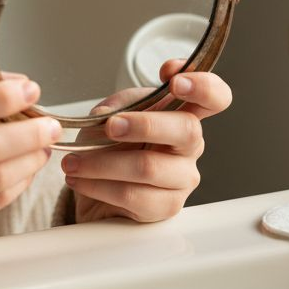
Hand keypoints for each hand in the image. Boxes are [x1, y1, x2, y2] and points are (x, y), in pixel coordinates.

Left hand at [62, 62, 231, 223]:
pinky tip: (80, 180)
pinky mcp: (165, 207)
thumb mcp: (112, 113)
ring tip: (73, 162)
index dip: (203, 86)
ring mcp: (181, 178)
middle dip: (144, 124)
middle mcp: (190, 147)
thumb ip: (119, 106)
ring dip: (102, 162)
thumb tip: (113, 116)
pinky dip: (98, 186)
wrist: (95, 188)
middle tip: (110, 126)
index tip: (174, 80)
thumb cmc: (110, 146)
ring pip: (149, 167)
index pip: (214, 98)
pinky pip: (133, 196)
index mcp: (183, 115)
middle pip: (187, 130)